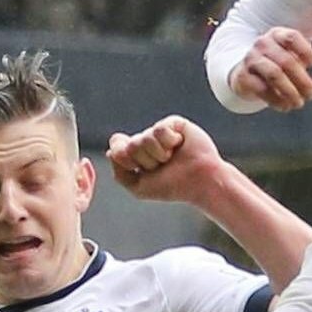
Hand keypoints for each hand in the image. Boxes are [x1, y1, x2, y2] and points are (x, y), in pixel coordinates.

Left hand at [108, 116, 227, 203]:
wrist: (200, 182)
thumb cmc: (173, 186)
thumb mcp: (139, 187)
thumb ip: (120, 173)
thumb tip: (112, 151)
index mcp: (137, 155)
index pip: (117, 149)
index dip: (127, 162)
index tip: (143, 171)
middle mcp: (146, 141)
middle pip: (130, 145)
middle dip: (145, 161)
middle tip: (163, 166)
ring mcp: (160, 132)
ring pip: (144, 138)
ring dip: (158, 154)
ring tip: (171, 157)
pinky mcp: (174, 123)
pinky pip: (159, 129)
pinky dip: (168, 142)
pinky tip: (179, 145)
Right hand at [228, 27, 311, 110]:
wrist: (245, 73)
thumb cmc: (275, 64)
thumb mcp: (289, 58)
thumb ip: (300, 65)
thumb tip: (308, 86)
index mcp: (276, 35)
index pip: (292, 37)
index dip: (305, 51)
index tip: (311, 64)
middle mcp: (262, 44)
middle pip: (286, 61)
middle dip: (302, 80)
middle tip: (311, 95)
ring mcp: (251, 59)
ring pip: (275, 74)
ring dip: (290, 91)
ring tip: (298, 103)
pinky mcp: (243, 76)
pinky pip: (262, 89)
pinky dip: (276, 100)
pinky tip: (285, 106)